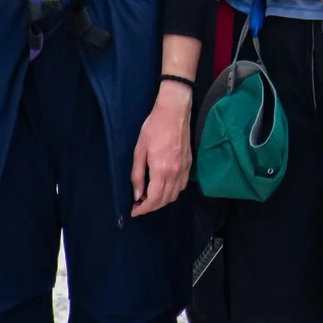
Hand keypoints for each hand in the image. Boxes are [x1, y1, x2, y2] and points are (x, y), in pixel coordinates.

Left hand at [129, 88, 192, 215]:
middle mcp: (175, 173)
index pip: (153, 199)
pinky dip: (173, 192)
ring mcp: (184, 169)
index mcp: (161, 170)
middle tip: (139, 205)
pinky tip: (164, 187)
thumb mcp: (139, 150)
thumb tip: (137, 194)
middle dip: (151, 207)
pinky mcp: (189, 164)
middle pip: (165, 200)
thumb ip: (137, 174)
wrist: (174, 112)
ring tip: (150, 197)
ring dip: (162, 201)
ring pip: (175, 195)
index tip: (134, 211)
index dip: (143, 209)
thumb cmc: (154, 127)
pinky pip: (182, 186)